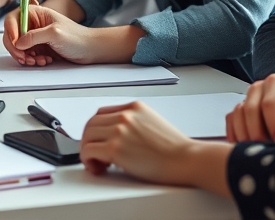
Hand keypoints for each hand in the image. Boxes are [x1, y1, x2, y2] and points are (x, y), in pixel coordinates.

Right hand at [2, 4, 94, 64]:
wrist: (90, 49)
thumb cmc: (77, 37)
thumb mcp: (55, 34)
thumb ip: (34, 36)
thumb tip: (19, 42)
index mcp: (36, 14)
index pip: (13, 19)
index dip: (11, 31)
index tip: (16, 43)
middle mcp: (34, 24)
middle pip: (13, 34)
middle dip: (16, 48)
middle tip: (24, 57)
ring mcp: (36, 36)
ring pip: (19, 47)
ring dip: (25, 56)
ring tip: (38, 60)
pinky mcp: (39, 47)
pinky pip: (27, 55)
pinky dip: (32, 60)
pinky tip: (44, 60)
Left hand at [80, 101, 231, 196]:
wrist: (187, 160)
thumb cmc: (175, 149)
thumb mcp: (153, 122)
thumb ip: (134, 123)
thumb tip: (117, 135)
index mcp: (134, 107)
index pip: (102, 113)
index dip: (97, 129)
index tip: (98, 140)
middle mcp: (124, 115)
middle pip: (91, 124)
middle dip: (90, 140)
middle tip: (96, 154)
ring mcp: (119, 130)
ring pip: (87, 136)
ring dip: (88, 150)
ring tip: (99, 163)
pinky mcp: (115, 148)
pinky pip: (87, 151)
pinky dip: (87, 160)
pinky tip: (98, 167)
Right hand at [226, 73, 274, 142]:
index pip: (269, 103)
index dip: (272, 123)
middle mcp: (259, 87)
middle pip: (249, 108)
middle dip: (255, 130)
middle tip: (262, 147)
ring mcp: (249, 97)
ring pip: (238, 112)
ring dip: (242, 132)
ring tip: (251, 148)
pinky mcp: (244, 108)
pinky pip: (232, 117)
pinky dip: (232, 130)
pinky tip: (237, 144)